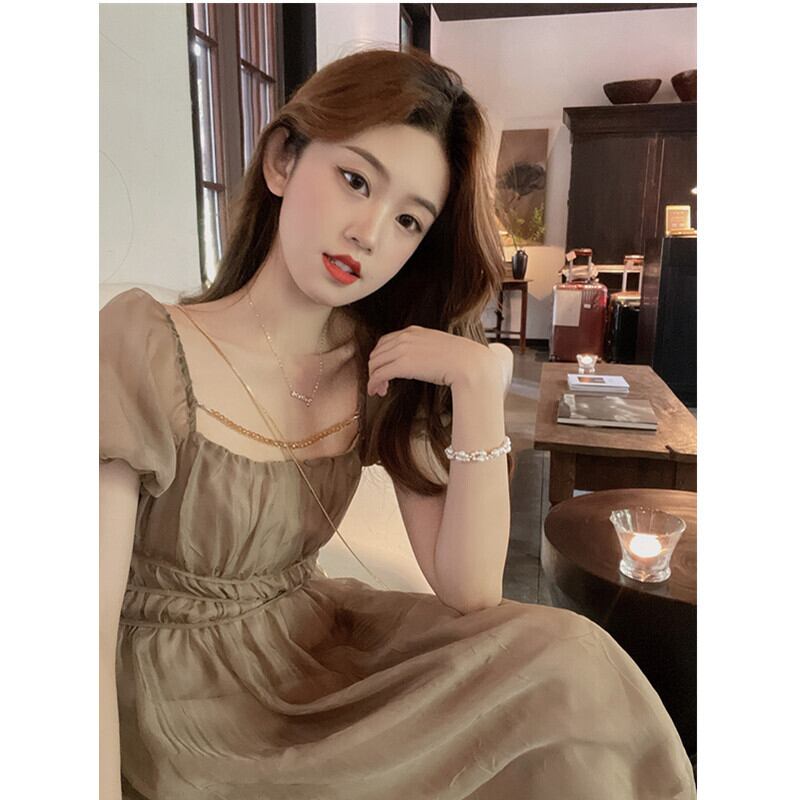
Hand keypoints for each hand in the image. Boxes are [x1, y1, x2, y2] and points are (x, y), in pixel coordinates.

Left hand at [367, 325, 497, 396]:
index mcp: (413, 331)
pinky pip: (379, 375)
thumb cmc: (460, 359)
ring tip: (378, 390)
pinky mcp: (402, 365)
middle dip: (374, 369)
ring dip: (373, 378)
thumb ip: (424, 348)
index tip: (383, 368)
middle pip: (377, 353)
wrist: (468, 363)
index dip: (380, 356)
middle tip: (379, 383)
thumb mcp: (438, 346)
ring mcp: (402, 350)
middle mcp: (404, 338)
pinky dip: (373, 384)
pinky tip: (376, 392)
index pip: (385, 341)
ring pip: (375, 364)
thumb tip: (423, 361)